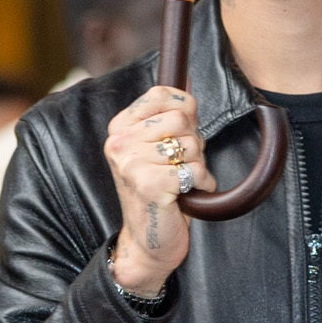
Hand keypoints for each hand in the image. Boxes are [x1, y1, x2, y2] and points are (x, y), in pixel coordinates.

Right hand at [104, 84, 212, 294]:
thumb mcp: (156, 148)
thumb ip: (167, 117)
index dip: (186, 110)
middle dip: (194, 143)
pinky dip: (202, 184)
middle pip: (182, 119)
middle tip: (181, 165)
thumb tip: (186, 81)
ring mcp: (132, 163)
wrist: (148, 241)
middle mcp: (120, 142)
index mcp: (120, 128)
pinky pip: (196, 170)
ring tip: (181, 181)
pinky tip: (187, 195)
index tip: (182, 132)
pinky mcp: (150, 185)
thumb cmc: (158, 193)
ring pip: (192, 145)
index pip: (162, 94)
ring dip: (198, 165)